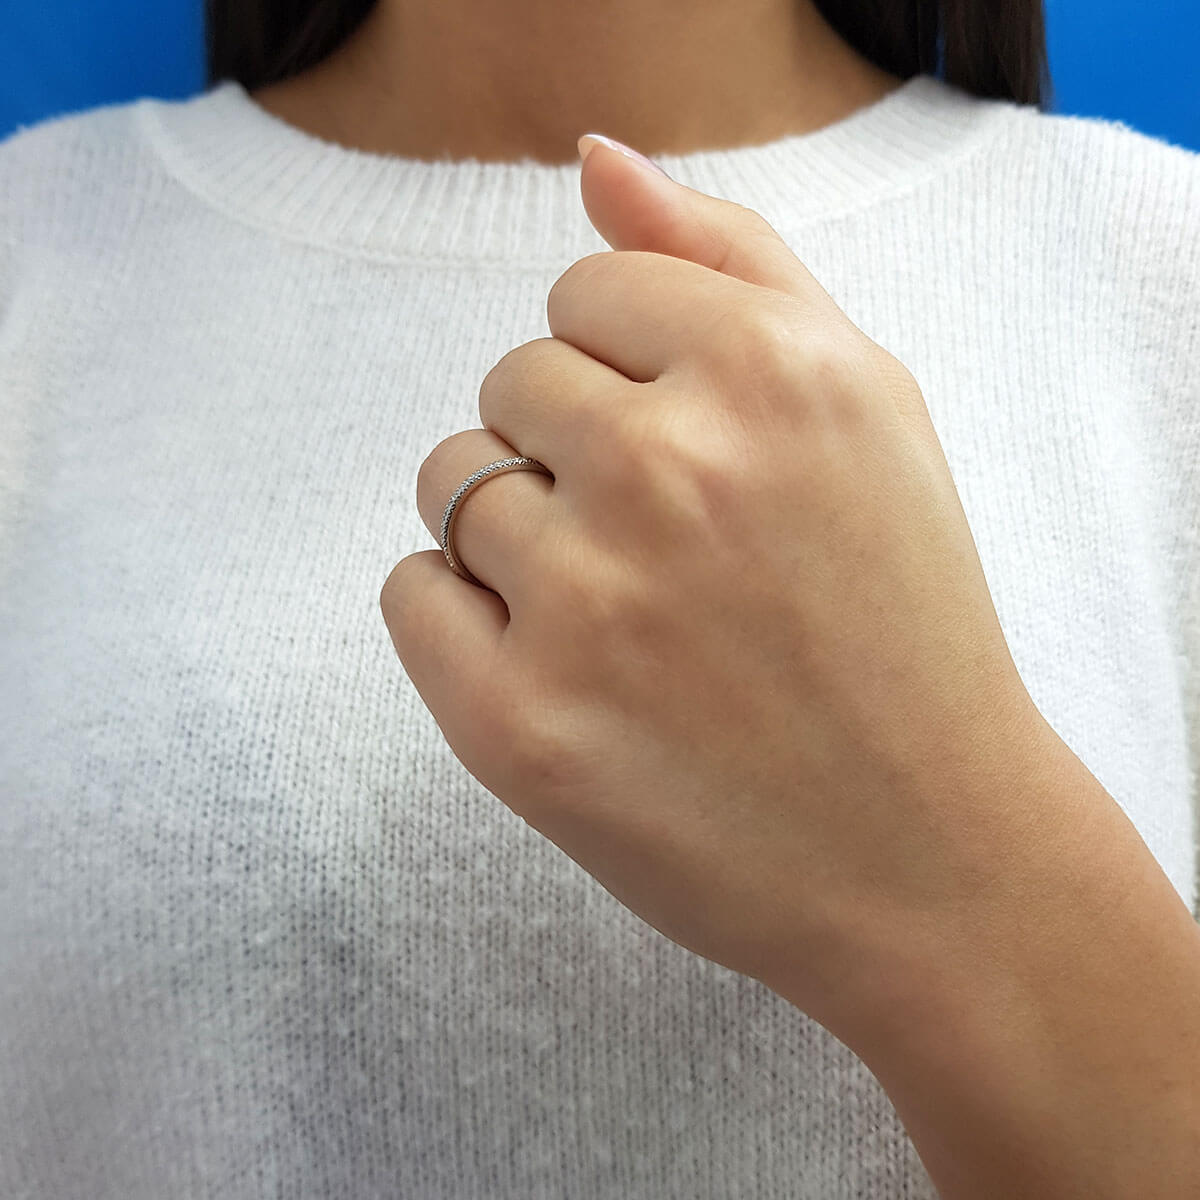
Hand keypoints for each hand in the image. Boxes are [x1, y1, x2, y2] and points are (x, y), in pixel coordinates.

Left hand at [380, 136, 1065, 1042]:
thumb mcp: (863, 404)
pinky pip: (410, 593)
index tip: (684, 445)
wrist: (926, 851)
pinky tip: (556, 662)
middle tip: (666, 546)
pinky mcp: (518, 726)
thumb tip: (593, 164)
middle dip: (571, 447)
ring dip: (517, 534)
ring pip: (452, 485)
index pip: (586, 290)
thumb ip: (731, 260)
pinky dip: (458, 614)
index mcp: (771, 371)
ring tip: (622, 613)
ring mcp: (586, 603)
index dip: (627, 368)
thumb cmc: (899, 619)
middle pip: (512, 381)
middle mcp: (672, 469)